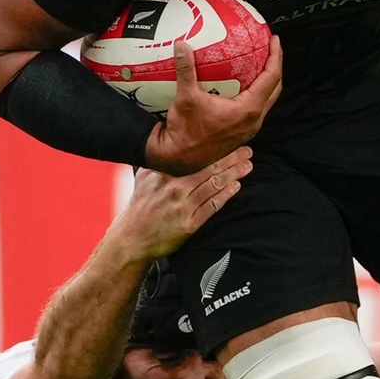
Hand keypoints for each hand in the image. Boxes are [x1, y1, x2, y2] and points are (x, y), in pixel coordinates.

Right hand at [113, 148, 253, 259]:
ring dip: (233, 175)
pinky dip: (225, 195)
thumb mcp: (143, 177)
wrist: (132, 239)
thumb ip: (157, 160)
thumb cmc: (140, 206)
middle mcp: (174, 188)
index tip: (228, 139)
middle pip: (209, 169)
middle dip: (231, 159)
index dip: (214, 147)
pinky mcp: (189, 224)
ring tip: (247, 166)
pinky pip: (212, 206)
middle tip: (247, 151)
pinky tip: (236, 186)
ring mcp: (183, 206)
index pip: (194, 157)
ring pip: (213, 186)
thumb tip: (164, 139)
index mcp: (163, 173)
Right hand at [143, 35, 281, 174]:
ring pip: (266, 101)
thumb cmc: (185, 132)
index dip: (276, 57)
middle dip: (275, 67)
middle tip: (269, 49)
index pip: (271, 78)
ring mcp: (248, 129)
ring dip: (266, 82)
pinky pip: (255, 109)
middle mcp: (253, 120)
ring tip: (258, 65)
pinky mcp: (240, 133)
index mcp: (248, 110)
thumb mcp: (185, 97)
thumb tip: (182, 45)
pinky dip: (254, 94)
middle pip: (274, 89)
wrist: (179, 159)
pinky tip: (241, 86)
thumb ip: (186, 70)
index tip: (274, 41)